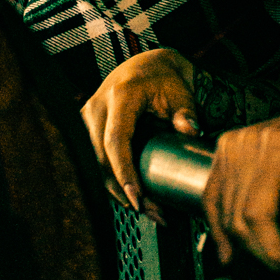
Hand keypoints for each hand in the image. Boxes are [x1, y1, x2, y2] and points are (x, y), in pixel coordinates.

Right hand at [81, 48, 197, 215]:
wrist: (147, 66)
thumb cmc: (165, 79)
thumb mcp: (181, 91)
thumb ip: (186, 111)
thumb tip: (191, 131)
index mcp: (120, 95)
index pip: (116, 141)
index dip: (124, 173)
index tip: (137, 199)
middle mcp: (97, 107)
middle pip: (103, 159)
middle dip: (125, 191)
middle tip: (154, 212)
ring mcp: (89, 118)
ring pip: (98, 165)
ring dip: (119, 191)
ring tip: (150, 210)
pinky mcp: (89, 129)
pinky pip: (99, 160)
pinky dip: (115, 180)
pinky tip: (135, 196)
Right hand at [204, 88, 279, 270]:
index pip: (258, 213)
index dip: (272, 247)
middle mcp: (252, 139)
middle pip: (240, 217)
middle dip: (261, 250)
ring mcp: (235, 142)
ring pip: (226, 212)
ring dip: (244, 244)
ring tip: (271, 258)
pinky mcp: (225, 148)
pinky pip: (211, 196)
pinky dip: (218, 228)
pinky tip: (230, 253)